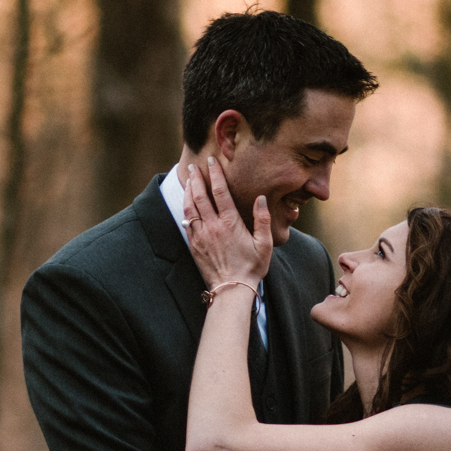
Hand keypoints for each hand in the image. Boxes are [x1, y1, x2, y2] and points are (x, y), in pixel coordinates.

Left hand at [184, 156, 271, 290]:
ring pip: (190, 206)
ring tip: (188, 179)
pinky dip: (185, 207)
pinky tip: (186, 202)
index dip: (215, 174)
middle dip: (197, 178)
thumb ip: (263, 220)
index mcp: (230, 223)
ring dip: (188, 190)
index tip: (211, 161)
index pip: (220, 191)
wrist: (232, 289)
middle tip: (194, 166)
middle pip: (200, 195)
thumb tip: (261, 198)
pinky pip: (187, 221)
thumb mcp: (264, 244)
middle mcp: (213, 226)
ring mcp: (201, 235)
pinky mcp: (194, 245)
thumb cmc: (251, 268)